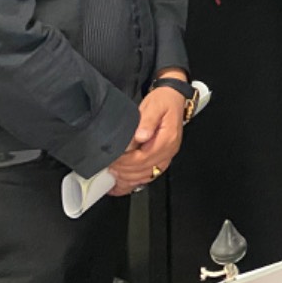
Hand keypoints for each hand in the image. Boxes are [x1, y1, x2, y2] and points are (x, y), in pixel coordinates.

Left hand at [108, 73, 186, 193]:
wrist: (173, 98)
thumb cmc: (163, 101)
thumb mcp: (154, 106)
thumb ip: (147, 121)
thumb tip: (140, 136)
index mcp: (167, 139)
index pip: (144, 158)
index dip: (126, 162)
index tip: (113, 159)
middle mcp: (169, 151)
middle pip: (144, 170)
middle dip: (124, 171)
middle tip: (108, 167)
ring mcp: (166, 156)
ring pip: (146, 176)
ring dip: (128, 178)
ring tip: (113, 175)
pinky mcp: (162, 158)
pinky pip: (149, 175)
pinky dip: (134, 182)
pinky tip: (122, 185)